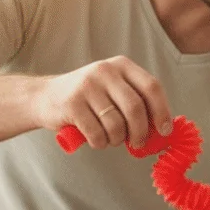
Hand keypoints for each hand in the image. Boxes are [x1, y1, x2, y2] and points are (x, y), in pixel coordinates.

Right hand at [32, 55, 172, 149]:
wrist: (44, 97)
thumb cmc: (89, 100)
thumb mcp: (114, 91)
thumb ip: (137, 103)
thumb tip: (164, 130)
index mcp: (122, 65)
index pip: (152, 87)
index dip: (162, 111)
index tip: (165, 131)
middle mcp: (105, 71)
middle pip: (136, 108)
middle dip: (141, 132)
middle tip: (139, 144)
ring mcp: (87, 85)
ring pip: (116, 124)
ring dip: (117, 140)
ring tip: (111, 138)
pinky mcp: (72, 103)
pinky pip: (97, 133)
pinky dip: (100, 143)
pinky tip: (96, 139)